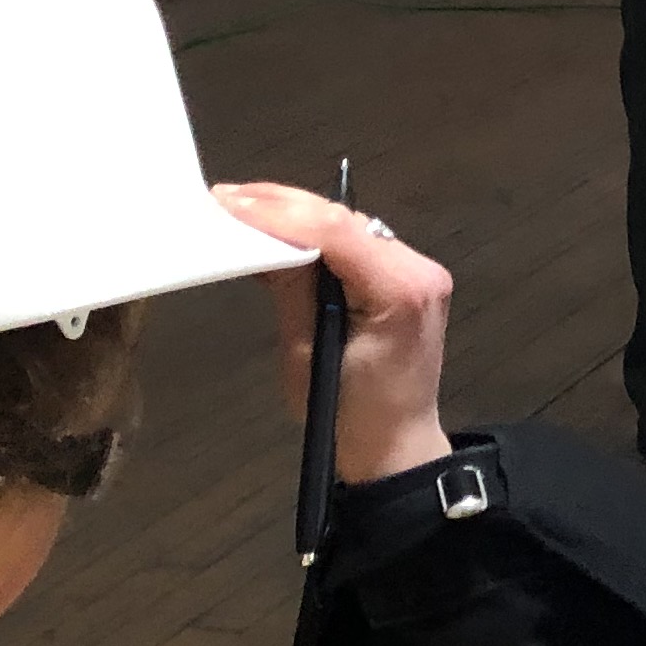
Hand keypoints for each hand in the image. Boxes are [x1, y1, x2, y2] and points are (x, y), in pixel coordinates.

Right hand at [218, 183, 455, 486]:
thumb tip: (260, 238)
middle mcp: (418, 269)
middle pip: (345, 220)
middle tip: (226, 197)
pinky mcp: (409, 277)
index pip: (336, 231)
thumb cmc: (347, 416)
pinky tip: (280, 229)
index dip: (279, 213)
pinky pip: (359, 243)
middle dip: (284, 206)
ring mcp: (419, 270)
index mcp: (400, 290)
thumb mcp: (305, 355)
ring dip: (299, 215)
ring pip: (351, 226)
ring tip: (243, 207)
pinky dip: (319, 235)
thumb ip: (291, 289)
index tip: (229, 203)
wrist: (395, 448)